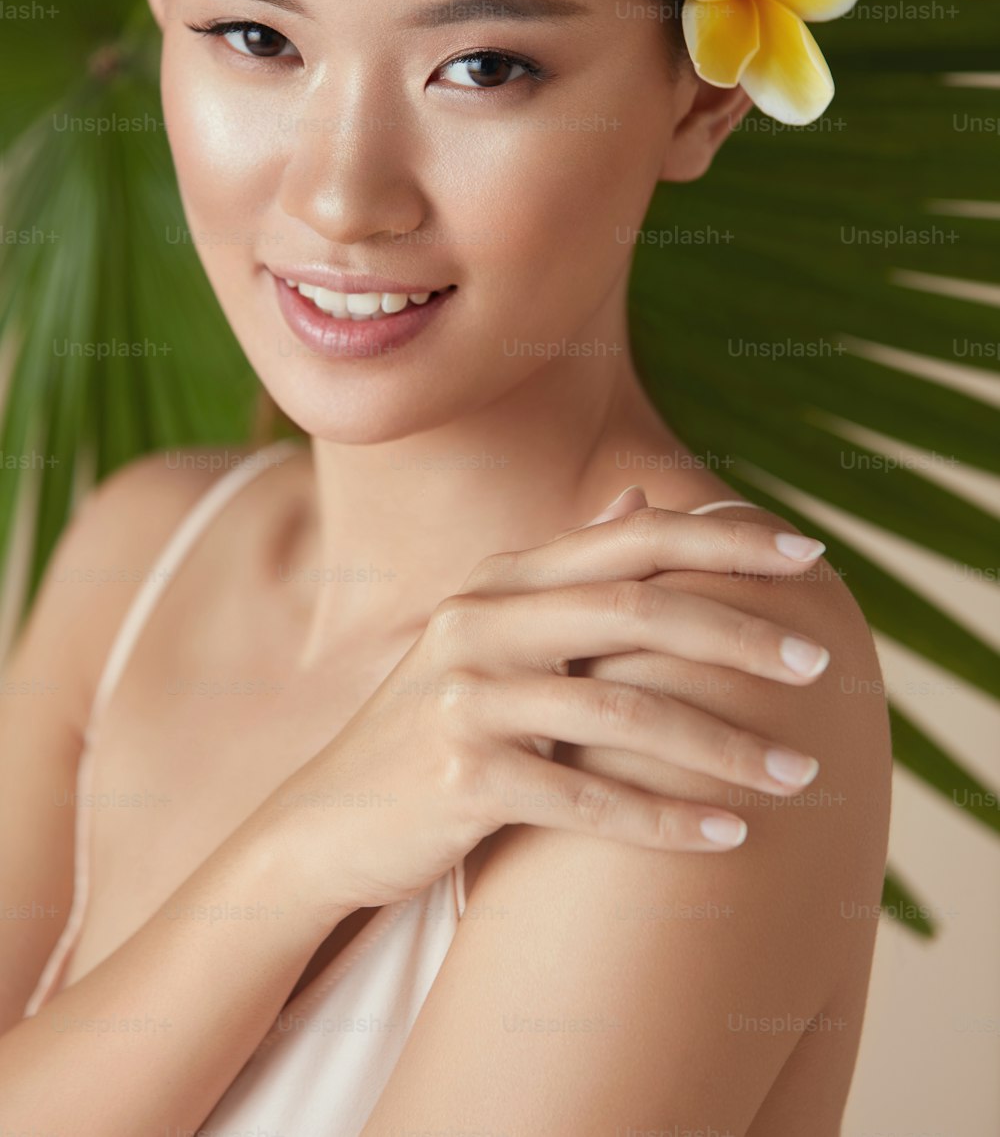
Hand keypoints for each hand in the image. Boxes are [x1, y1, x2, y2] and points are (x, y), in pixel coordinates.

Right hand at [264, 488, 831, 917]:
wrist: (326, 821)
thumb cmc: (432, 726)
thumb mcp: (488, 632)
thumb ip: (565, 571)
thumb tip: (637, 502)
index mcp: (500, 580)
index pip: (633, 542)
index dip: (725, 541)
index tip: (808, 557)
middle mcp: (480, 621)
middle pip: (639, 612)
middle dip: (741, 636)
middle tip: (819, 664)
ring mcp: (466, 695)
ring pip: (625, 709)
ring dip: (723, 745)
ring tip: (797, 774)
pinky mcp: (460, 775)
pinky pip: (587, 795)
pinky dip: (665, 818)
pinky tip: (726, 836)